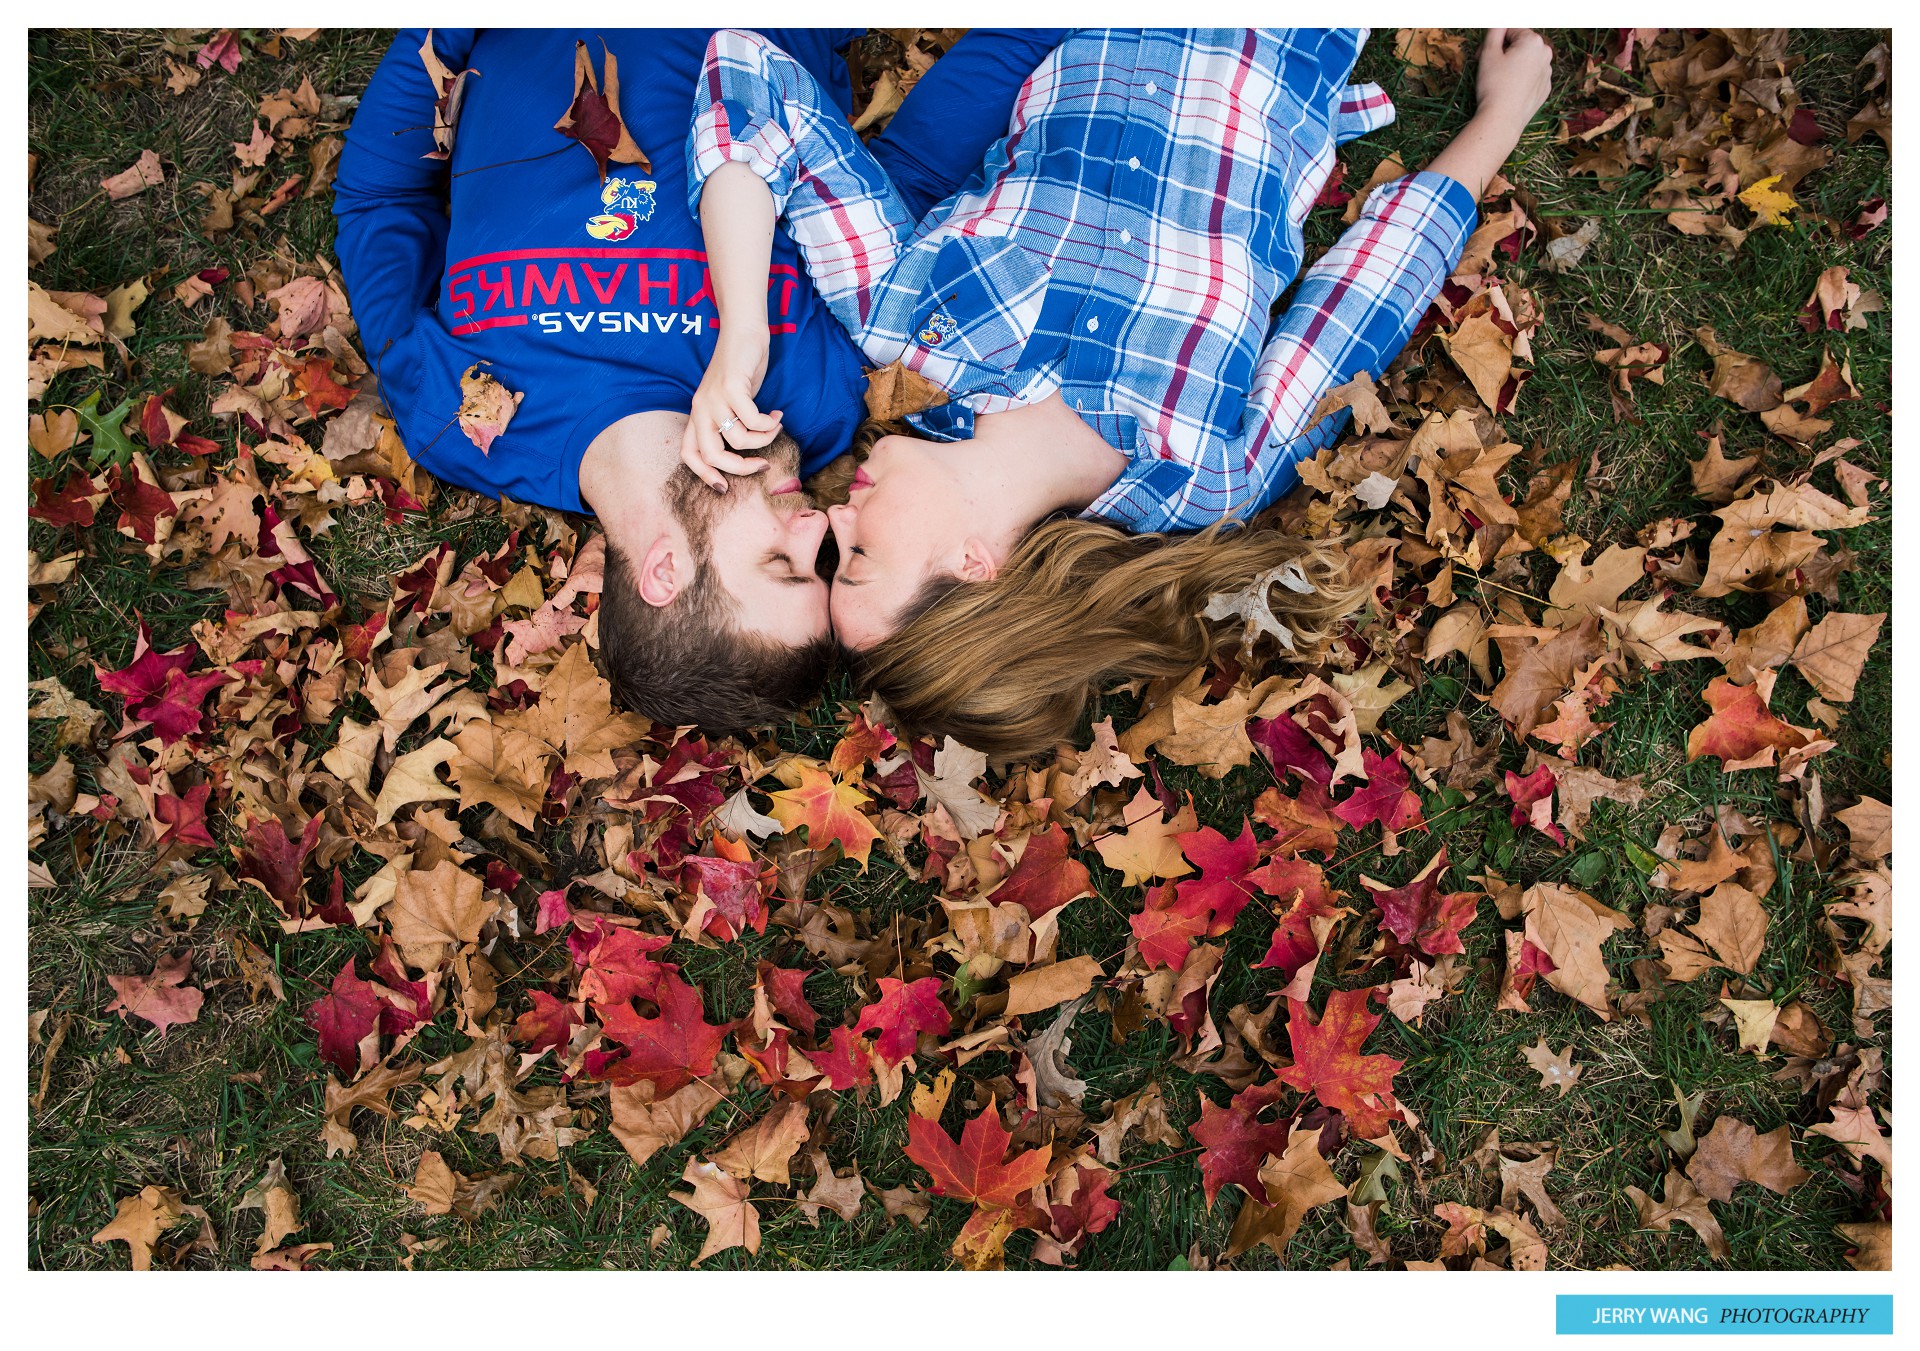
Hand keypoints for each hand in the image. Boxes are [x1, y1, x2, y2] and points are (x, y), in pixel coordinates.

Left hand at [681, 326, 782, 490]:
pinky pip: (752, 421)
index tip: (725, 487)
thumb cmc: (740, 368)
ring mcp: (714, 398)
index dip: (704, 476)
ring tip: (775, 427)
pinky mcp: (731, 387)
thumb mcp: (730, 401)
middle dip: (740, 468)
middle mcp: (701, 409)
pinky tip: (777, 415)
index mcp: (698, 415)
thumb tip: (747, 454)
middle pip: (712, 456)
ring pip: (738, 440)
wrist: (743, 331)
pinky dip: (769, 424)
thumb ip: (732, 424)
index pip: (689, 454)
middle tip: (763, 465)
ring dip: (764, 439)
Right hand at [1474, 28, 1553, 130]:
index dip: (1492, 42)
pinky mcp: (1545, 88)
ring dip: (1513, 64)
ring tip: (1498, 81)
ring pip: (1526, 61)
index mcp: (1533, 41)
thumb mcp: (1488, 53)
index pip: (1510, 30)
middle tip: (1487, 67)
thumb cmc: (1494, 85)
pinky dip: (1521, 79)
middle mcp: (1545, 53)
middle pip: (1520, 44)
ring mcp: (1547, 72)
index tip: (1481, 56)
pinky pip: (1531, 77)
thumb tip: (1499, 24)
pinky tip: (1509, 90)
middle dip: (1504, 51)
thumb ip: (1494, 31)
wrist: (1503, 120)